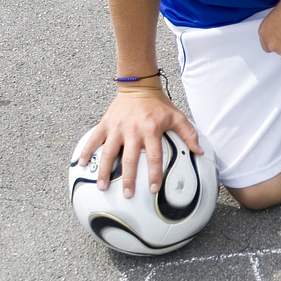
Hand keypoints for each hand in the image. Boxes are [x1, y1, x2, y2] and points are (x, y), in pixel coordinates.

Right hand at [75, 87, 203, 198]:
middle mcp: (132, 131)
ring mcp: (116, 128)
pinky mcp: (105, 124)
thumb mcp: (177, 117)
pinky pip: (93, 139)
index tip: (154, 189)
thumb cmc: (159, 104)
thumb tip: (200, 152)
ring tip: (102, 186)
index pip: (154, 157)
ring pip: (108, 152)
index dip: (154, 174)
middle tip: (127, 194)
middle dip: (128, 179)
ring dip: (104, 171)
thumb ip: (189, 134)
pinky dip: (86, 151)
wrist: (138, 85)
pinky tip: (80, 164)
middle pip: (129, 159)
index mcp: (151, 130)